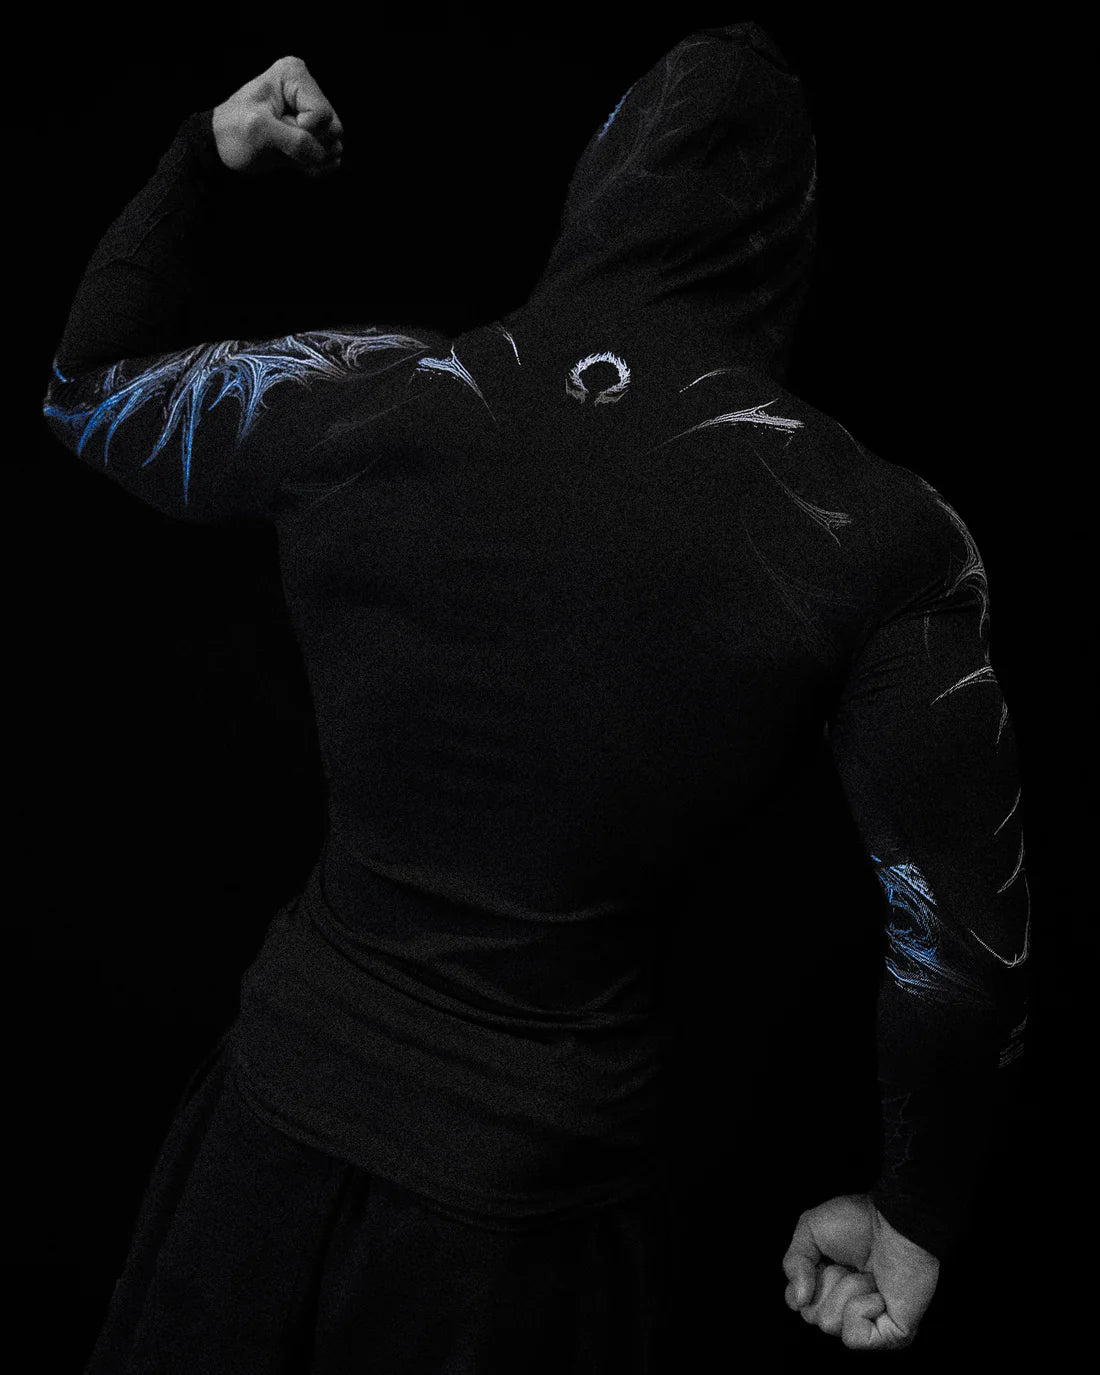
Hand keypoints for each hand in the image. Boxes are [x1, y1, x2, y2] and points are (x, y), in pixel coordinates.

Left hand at [212, 56, 343, 178]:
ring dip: (311, 158)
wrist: (224, 149)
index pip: (322, 113)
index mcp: (294, 75)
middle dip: (309, 144)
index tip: (278, 127)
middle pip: (333, 128)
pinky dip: (314, 165)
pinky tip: (294, 162)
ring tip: (285, 153)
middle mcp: (308, 90)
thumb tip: (325, 156)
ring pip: (334, 144)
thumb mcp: (259, 131)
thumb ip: (296, 141)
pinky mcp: (315, 135)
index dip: (304, 129)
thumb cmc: (234, 131)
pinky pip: (331, 157)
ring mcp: (313, 114)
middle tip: (281, 142)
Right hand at [781, 1193, 939, 1350]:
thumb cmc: (858, 1221)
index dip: (802, 1282)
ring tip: (870, 1275)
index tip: (822, 1260)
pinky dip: (861, 1308)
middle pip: (811, 1315)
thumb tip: (798, 1302)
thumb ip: (792, 1264)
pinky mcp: (890, 1336)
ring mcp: (870, 1323)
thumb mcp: (809, 1230)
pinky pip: (854, 1336)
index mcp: (829, 1286)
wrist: (895, 1223)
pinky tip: (879, 1294)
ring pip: (830, 1323)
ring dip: (848, 1289)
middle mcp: (848, 1307)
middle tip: (851, 1265)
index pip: (798, 1304)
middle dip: (827, 1282)